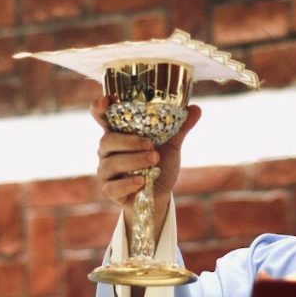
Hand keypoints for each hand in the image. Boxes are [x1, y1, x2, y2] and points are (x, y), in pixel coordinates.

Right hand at [93, 96, 202, 229]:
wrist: (159, 195)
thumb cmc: (158, 165)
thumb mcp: (170, 145)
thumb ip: (180, 127)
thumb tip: (196, 108)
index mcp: (119, 133)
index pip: (101, 116)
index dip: (99, 107)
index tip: (107, 101)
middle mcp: (108, 150)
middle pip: (107, 140)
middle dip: (129, 141)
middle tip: (150, 144)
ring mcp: (106, 171)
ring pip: (111, 163)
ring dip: (134, 160)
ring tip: (154, 160)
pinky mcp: (109, 190)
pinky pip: (112, 187)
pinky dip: (128, 183)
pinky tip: (142, 181)